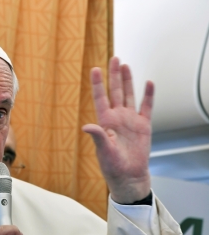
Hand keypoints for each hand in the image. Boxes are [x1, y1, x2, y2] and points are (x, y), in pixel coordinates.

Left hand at [82, 57, 152, 203]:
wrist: (129, 176)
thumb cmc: (113, 166)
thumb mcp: (104, 151)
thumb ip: (98, 137)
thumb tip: (86, 126)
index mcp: (105, 122)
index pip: (100, 98)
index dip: (98, 83)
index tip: (95, 68)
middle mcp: (117, 117)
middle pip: (115, 91)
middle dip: (114, 75)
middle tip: (114, 58)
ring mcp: (130, 120)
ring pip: (129, 95)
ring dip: (128, 80)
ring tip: (125, 65)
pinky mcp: (143, 125)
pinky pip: (146, 107)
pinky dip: (148, 95)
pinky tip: (148, 83)